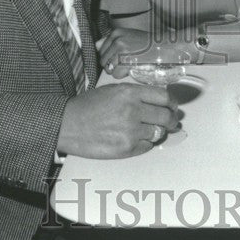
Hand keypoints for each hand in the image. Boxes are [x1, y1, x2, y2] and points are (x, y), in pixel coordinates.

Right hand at [56, 83, 177, 158]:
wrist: (67, 124)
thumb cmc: (88, 106)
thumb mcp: (113, 90)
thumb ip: (136, 94)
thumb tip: (158, 101)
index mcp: (130, 93)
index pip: (164, 97)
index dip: (171, 103)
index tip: (172, 107)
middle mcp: (133, 111)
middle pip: (166, 117)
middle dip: (171, 120)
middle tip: (171, 122)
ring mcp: (130, 131)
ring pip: (158, 133)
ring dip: (157, 132)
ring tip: (149, 130)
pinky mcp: (126, 148)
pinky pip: (147, 146)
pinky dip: (145, 143)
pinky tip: (136, 139)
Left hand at [100, 26, 155, 78]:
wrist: (164, 46)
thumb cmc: (147, 43)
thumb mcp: (129, 35)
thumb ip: (112, 40)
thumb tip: (96, 46)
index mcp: (116, 33)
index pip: (101, 51)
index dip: (110, 58)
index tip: (120, 58)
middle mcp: (117, 41)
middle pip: (103, 61)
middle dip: (112, 65)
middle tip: (125, 63)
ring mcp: (122, 51)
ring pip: (109, 69)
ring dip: (118, 71)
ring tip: (129, 66)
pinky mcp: (127, 62)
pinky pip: (116, 74)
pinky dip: (123, 75)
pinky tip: (132, 69)